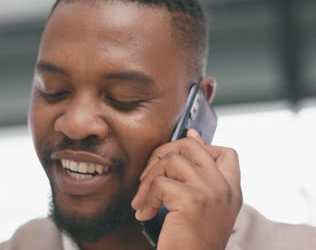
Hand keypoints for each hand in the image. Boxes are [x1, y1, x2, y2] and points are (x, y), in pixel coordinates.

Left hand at [131, 129, 241, 249]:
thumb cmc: (192, 242)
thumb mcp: (203, 206)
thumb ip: (200, 173)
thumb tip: (192, 134)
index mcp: (231, 191)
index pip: (226, 153)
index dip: (200, 145)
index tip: (179, 148)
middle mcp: (226, 188)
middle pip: (192, 146)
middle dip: (162, 153)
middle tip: (149, 175)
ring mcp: (211, 191)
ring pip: (170, 160)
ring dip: (148, 178)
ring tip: (142, 199)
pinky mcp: (192, 200)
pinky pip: (159, 182)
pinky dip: (145, 197)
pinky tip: (144, 213)